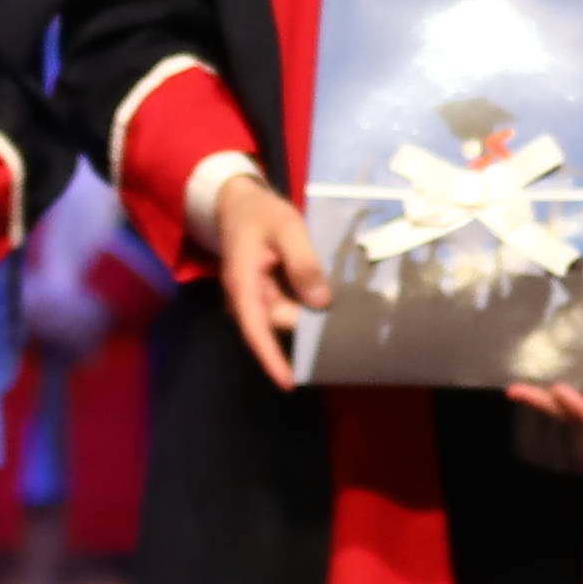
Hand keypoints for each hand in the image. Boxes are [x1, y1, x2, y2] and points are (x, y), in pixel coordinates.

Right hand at [211, 178, 328, 390]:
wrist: (239, 201)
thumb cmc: (261, 213)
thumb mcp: (287, 228)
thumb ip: (303, 262)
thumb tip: (320, 302)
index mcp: (243, 286)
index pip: (256, 331)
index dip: (273, 359)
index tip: (290, 383)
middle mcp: (245, 298)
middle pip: (279, 322)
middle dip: (307, 322)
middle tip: (343, 312)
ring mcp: (254, 297)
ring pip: (286, 315)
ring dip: (308, 311)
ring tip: (340, 303)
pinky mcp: (264, 292)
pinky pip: (286, 305)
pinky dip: (305, 303)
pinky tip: (325, 295)